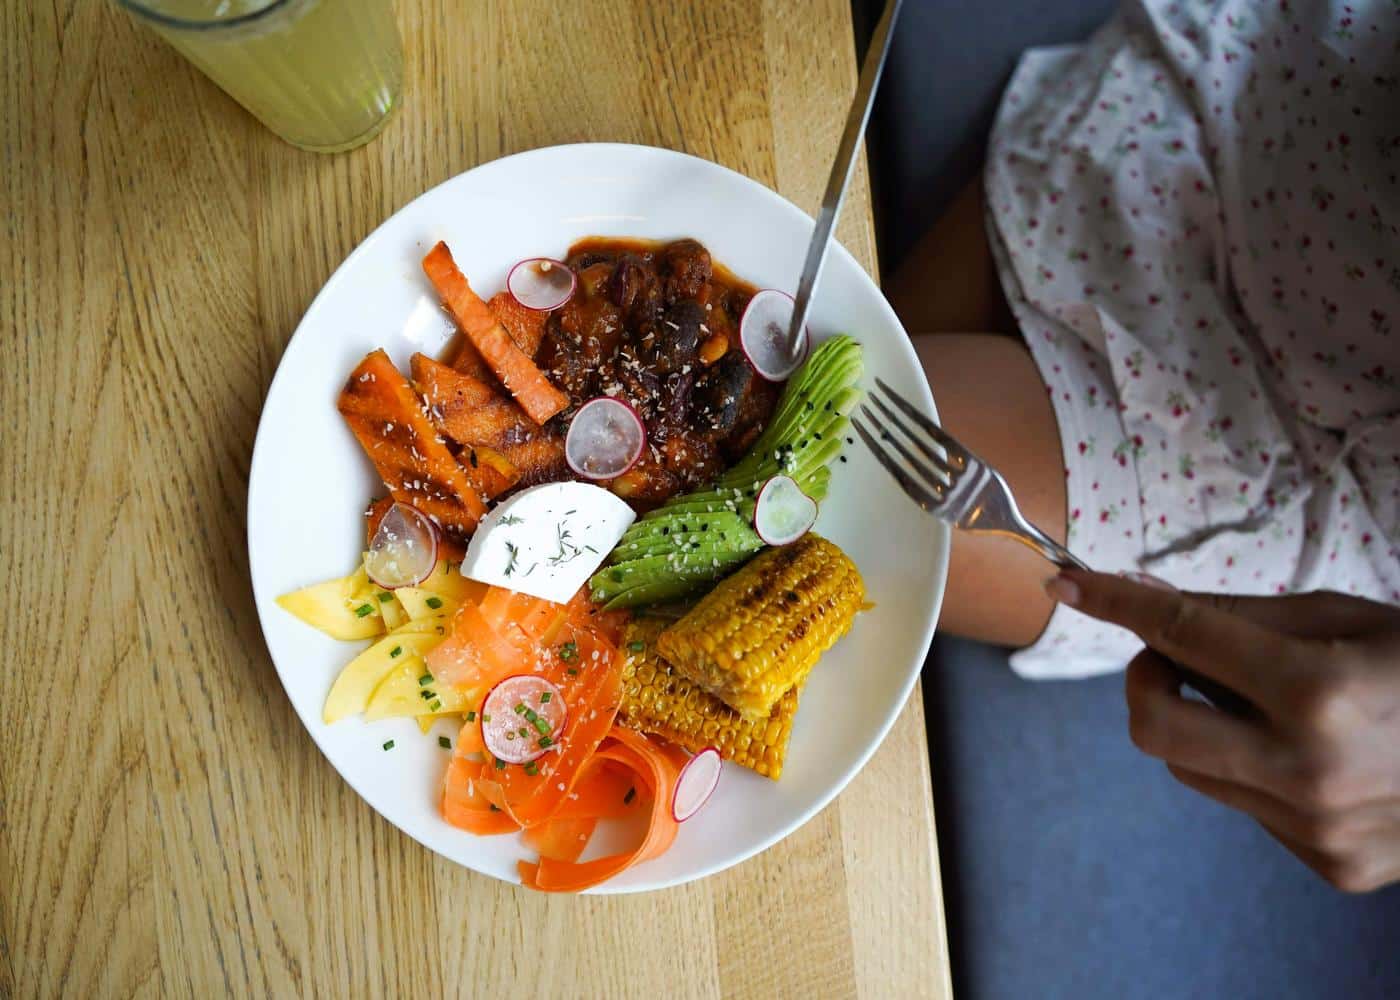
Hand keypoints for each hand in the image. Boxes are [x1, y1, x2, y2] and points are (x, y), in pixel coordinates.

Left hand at [1046, 571, 1399, 891]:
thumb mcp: (1344, 616)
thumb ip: (1239, 616)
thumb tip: (1147, 601)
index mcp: (1319, 692)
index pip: (1181, 636)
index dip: (1116, 603)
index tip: (1068, 582)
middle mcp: (1310, 770)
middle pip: (1153, 729)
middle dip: (1146, 683)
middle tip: (1175, 657)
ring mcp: (1319, 829)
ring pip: (1193, 768)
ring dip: (1203, 725)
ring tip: (1266, 702)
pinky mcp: (1331, 864)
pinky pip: (1246, 805)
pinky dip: (1253, 768)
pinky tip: (1312, 751)